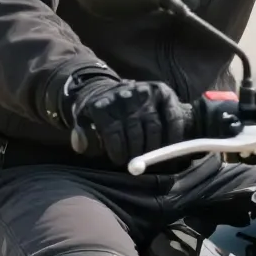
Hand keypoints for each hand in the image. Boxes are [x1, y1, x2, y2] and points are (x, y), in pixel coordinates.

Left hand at [70, 79, 190, 165]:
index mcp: (103, 103)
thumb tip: (82, 146)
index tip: (121, 162)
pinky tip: (171, 149)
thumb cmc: (101, 115)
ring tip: (152, 160)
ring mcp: (145, 91)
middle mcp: (125, 95)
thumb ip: (81, 135)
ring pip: (154, 127)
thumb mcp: (84, 122)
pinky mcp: (162, 91)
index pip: (112, 133)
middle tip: (139, 165)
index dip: (118, 152)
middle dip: (137, 153)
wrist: (114, 91)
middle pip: (135, 132)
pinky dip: (174, 136)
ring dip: (155, 149)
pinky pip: (172, 117)